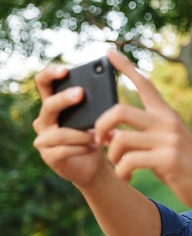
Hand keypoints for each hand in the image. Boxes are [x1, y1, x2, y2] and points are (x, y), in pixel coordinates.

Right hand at [32, 66, 106, 185]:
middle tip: (81, 93)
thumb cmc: (94, 136)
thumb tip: (104, 90)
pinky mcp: (49, 157)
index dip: (50, 74)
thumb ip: (96, 104)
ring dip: (82, 134)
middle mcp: (43, 121)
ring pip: (60, 133)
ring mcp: (43, 140)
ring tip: (98, 135)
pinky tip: (94, 146)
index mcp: (53, 105)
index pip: (43, 83)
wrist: (95, 165)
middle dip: (65, 99)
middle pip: (49, 105)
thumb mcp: (96, 117)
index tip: (65, 70)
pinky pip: (64, 150)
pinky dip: (82, 148)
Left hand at [94, 49, 191, 208]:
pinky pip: (130, 161)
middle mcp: (168, 122)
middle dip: (101, 126)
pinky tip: (128, 178)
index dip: (125, 68)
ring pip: (121, 138)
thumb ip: (140, 135)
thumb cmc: (182, 166)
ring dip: (112, 156)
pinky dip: (122, 172)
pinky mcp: (168, 159)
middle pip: (120, 111)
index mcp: (167, 115)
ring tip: (118, 166)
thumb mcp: (163, 145)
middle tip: (99, 140)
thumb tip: (108, 133)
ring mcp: (169, 140)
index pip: (145, 85)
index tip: (109, 52)